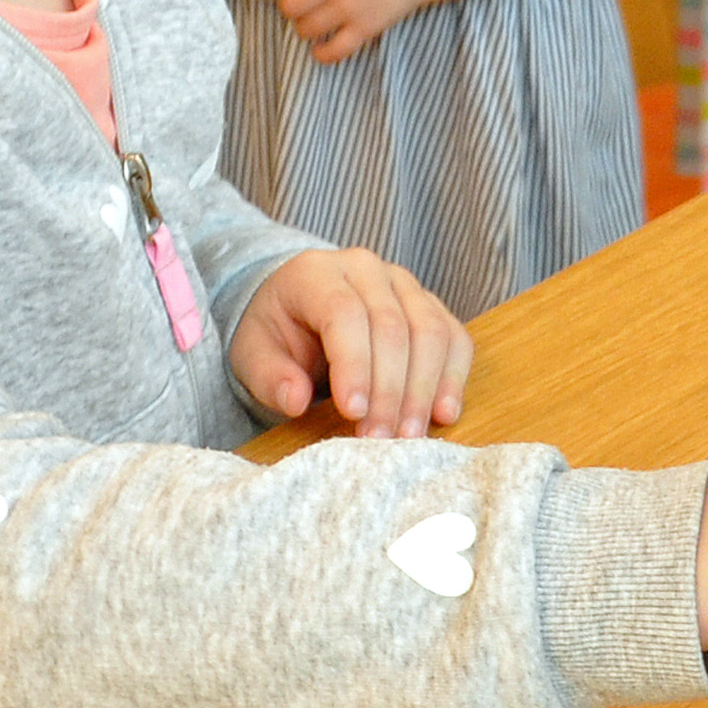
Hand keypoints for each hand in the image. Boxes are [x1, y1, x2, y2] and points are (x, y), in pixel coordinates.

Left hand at [230, 247, 471, 437]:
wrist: (300, 309)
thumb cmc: (277, 333)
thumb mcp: (253, 354)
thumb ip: (269, 377)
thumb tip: (295, 400)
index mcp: (316, 273)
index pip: (344, 313)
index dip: (354, 365)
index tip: (353, 414)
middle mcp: (366, 269)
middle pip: (393, 326)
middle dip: (389, 389)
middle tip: (380, 439)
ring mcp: (405, 284)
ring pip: (430, 332)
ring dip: (423, 389)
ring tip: (409, 435)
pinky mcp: (430, 305)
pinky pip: (454, 338)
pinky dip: (453, 377)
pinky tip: (442, 413)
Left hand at [270, 0, 442, 64]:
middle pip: (289, 8)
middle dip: (290, 9)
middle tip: (301, 7)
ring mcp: (350, 7)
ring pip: (306, 30)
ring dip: (305, 28)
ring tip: (315, 22)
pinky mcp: (365, 28)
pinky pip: (334, 51)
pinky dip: (322, 54)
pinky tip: (321, 47)